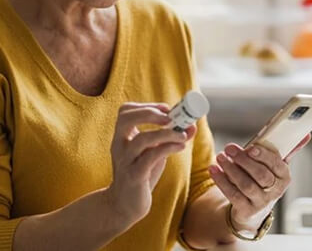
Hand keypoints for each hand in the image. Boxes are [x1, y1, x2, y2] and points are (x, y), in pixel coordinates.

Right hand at [104, 103, 196, 224]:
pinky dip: (168, 148)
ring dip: (166, 133)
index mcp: (121, 137)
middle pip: (126, 118)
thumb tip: (192, 126)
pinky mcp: (134, 176)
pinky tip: (180, 147)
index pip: (125, 111)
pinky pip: (150, 158)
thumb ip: (170, 139)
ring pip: (142, 139)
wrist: (124, 205)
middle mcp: (119, 145)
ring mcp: (125, 161)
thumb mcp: (153, 153)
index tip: (166, 109)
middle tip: (170, 117)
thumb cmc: (140, 174)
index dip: (146, 106)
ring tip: (182, 135)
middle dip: (150, 113)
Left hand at [209, 134, 311, 230]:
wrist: (254, 209)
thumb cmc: (265, 180)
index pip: (277, 164)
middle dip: (244, 160)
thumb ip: (288, 149)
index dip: (264, 156)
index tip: (251, 147)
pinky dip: (222, 181)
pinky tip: (214, 170)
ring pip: (245, 185)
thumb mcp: (276, 166)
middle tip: (230, 148)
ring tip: (221, 157)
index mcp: (284, 177)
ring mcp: (261, 202)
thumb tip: (306, 134)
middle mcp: (275, 191)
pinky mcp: (246, 210)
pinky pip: (233, 195)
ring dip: (231, 169)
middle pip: (261, 175)